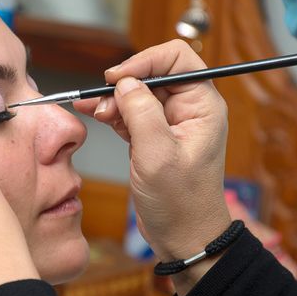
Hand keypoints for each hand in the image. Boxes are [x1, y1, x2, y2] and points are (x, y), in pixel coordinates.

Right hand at [74, 40, 231, 265]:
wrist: (183, 237)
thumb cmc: (180, 203)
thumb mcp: (157, 155)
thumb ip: (141, 113)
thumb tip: (124, 83)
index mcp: (202, 106)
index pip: (177, 58)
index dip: (145, 61)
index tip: (116, 77)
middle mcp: (189, 109)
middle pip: (153, 74)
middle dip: (124, 84)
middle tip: (100, 101)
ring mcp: (170, 123)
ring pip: (138, 93)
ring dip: (114, 99)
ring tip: (94, 111)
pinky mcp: (154, 137)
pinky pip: (131, 113)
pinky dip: (113, 113)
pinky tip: (95, 114)